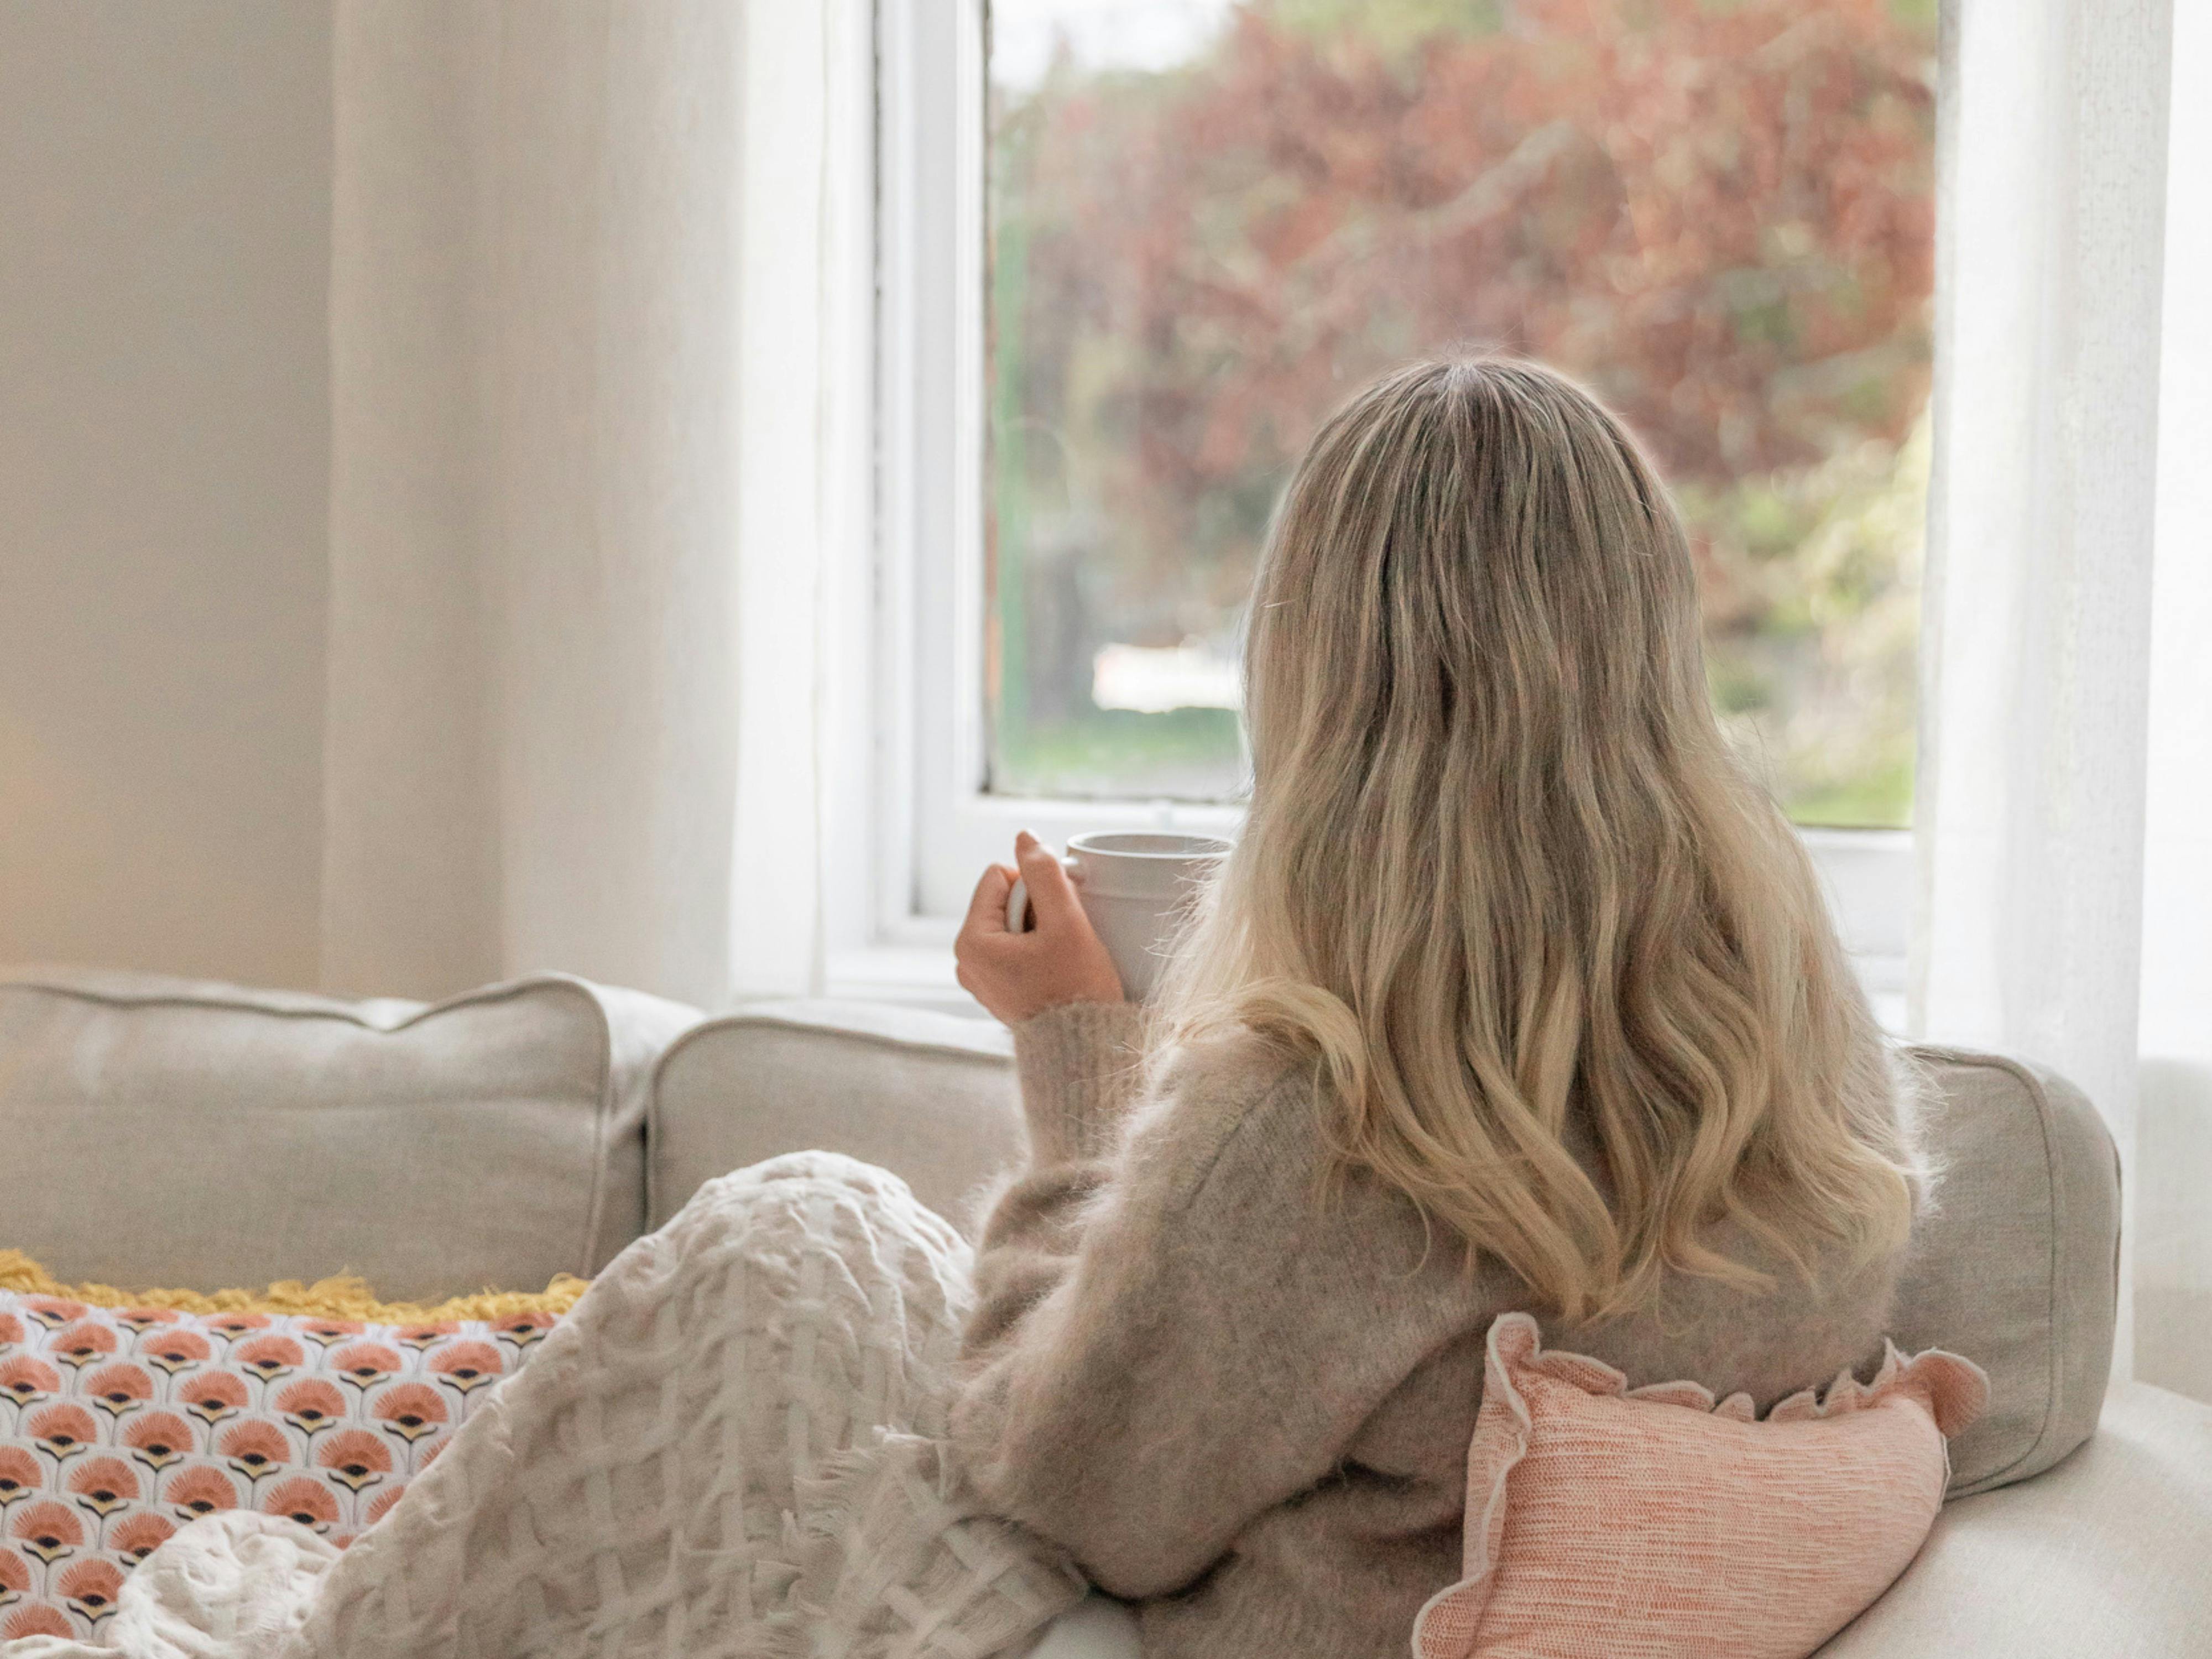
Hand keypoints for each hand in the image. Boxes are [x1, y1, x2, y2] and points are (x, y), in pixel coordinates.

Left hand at [954, 831, 1124, 1024]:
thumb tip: (1024, 837)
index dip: (1035, 887)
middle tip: (1061, 942)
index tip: (1057, 919)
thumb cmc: (1077, 990)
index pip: (1000, 877)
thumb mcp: (1067, 923)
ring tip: (1059, 960)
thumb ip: (1044, 873)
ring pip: (1012, 925)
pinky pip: (1014, 950)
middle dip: (1037, 911)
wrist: (1086, 1052)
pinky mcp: (997, 992)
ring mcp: (980, 980)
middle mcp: (966, 962)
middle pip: (1005, 901)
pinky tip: (1055, 972)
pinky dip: (1036, 951)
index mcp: (971, 942)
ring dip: (1040, 931)